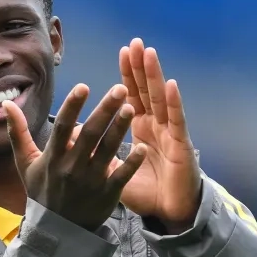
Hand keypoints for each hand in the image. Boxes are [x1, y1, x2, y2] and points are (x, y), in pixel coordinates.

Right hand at [5, 83, 146, 231]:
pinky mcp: (107, 194)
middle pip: (90, 134)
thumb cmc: (42, 190)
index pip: (63, 127)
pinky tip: (141, 147)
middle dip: (105, 110)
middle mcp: (72, 167)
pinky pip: (121, 177)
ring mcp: (90, 181)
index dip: (72, 106)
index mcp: (53, 157)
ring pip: (107, 151)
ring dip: (120, 129)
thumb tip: (6, 103)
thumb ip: (17, 132)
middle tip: (120, 89)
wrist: (56, 230)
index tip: (83, 87)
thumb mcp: (25, 163)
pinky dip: (131, 163)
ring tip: (131, 107)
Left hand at [118, 38, 202, 232]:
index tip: (122, 52)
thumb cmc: (145, 192)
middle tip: (135, 43)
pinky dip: (174, 103)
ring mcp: (169, 133)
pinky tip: (171, 85)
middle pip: (147, 91)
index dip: (128, 75)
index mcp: (141, 129)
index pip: (133, 96)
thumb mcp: (115, 170)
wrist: (169, 214)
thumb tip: (75, 135)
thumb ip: (99, 151)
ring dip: (155, 76)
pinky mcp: (180, 146)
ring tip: (149, 53)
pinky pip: (177, 121)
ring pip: (161, 100)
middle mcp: (156, 126)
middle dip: (141, 67)